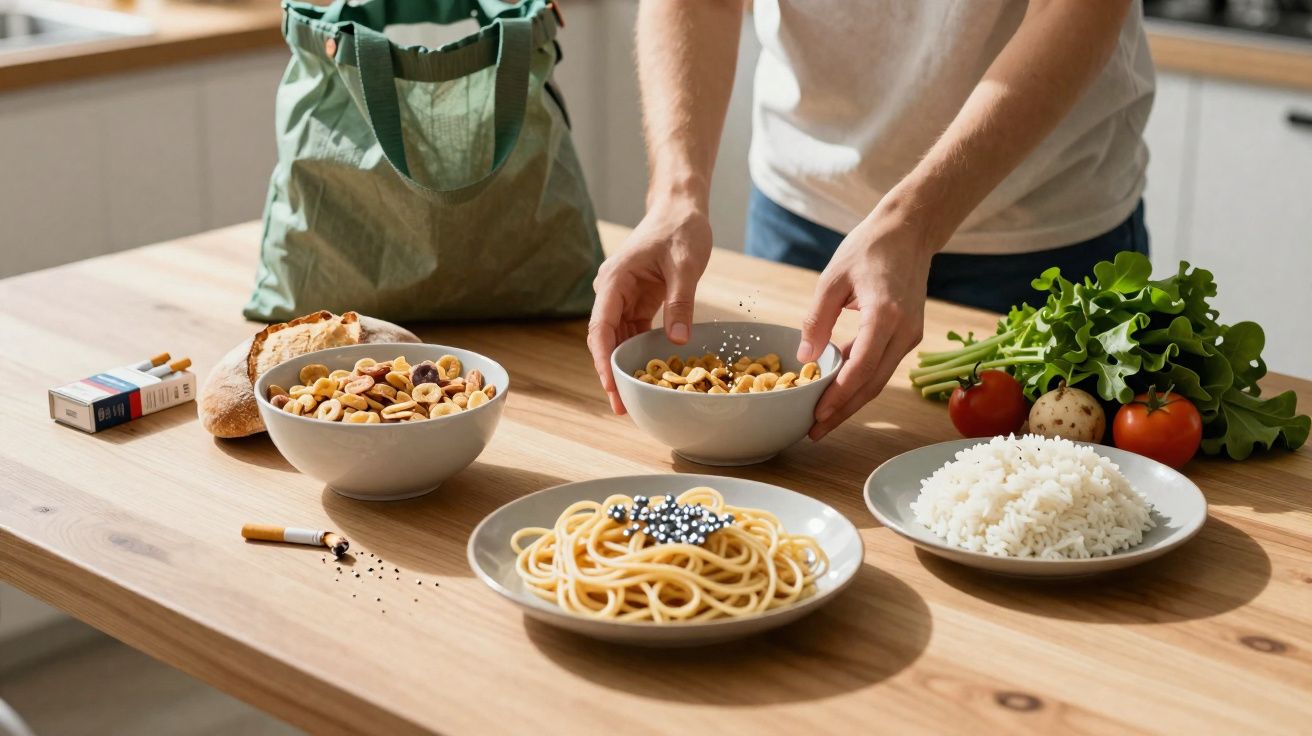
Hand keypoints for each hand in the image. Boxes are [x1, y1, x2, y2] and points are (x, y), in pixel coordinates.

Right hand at [588, 203, 712, 414]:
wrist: (680, 208)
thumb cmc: (681, 229)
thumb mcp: (685, 265)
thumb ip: (680, 302)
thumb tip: (678, 340)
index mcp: (615, 281)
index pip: (601, 327)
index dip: (603, 360)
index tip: (610, 387)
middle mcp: (612, 291)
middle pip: (604, 339)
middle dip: (610, 373)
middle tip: (621, 408)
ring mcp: (623, 297)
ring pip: (616, 339)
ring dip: (623, 367)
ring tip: (631, 400)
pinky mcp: (637, 301)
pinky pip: (632, 332)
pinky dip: (637, 353)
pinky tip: (644, 375)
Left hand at [798, 207, 933, 439]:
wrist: (910, 230)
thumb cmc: (869, 247)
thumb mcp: (832, 278)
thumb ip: (817, 319)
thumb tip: (806, 356)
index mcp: (885, 315)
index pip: (861, 368)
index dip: (839, 396)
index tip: (817, 415)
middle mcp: (904, 331)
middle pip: (872, 384)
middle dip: (843, 411)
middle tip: (814, 431)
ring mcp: (911, 335)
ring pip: (879, 379)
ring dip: (852, 401)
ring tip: (822, 419)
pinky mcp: (909, 333)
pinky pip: (882, 364)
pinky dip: (860, 379)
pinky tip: (837, 390)